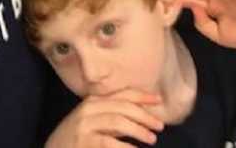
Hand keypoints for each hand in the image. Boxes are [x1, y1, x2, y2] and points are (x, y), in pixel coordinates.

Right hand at [45, 89, 164, 147]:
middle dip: (144, 116)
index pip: (121, 94)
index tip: (158, 100)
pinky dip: (126, 147)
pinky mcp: (85, 142)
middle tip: (159, 126)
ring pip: (119, 122)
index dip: (141, 96)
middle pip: (123, 107)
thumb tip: (141, 113)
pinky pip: (110, 143)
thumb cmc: (76, 137)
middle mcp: (88, 109)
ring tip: (151, 138)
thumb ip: (110, 114)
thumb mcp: (91, 120)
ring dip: (139, 130)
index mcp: (92, 101)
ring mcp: (85, 126)